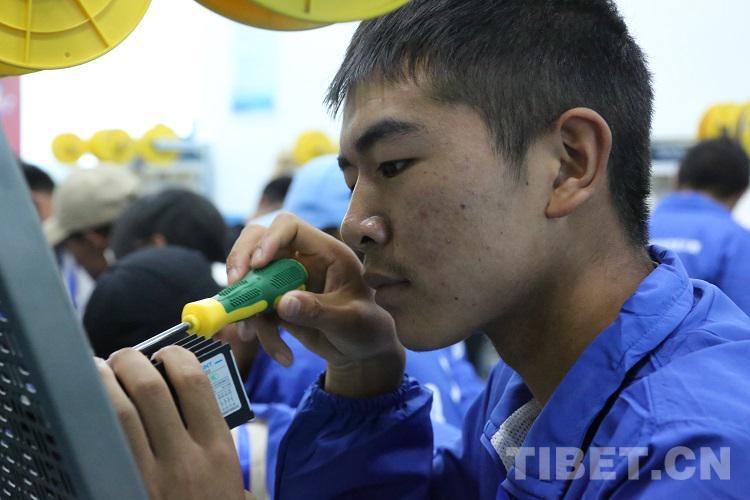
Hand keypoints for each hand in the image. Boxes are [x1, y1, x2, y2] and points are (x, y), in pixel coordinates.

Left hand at [96, 347, 245, 499]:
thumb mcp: (231, 476)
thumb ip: (215, 439)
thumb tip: (190, 398)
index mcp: (218, 450)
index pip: (195, 382)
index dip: (176, 355)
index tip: (165, 351)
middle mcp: (185, 460)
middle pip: (150, 388)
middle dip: (130, 361)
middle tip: (122, 357)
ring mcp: (150, 478)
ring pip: (120, 413)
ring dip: (103, 382)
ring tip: (97, 370)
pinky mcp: (122, 491)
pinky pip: (103, 445)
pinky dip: (92, 417)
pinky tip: (87, 407)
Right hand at [226, 213, 404, 397]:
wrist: (362, 352)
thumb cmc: (366, 328)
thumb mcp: (349, 321)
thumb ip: (319, 311)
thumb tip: (283, 302)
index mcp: (326, 252)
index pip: (289, 227)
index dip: (269, 239)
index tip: (258, 264)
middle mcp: (301, 260)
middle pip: (257, 241)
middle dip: (241, 260)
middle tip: (234, 285)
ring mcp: (284, 280)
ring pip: (248, 279)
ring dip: (246, 308)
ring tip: (255, 337)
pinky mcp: (274, 302)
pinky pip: (253, 309)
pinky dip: (258, 331)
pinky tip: (283, 355)